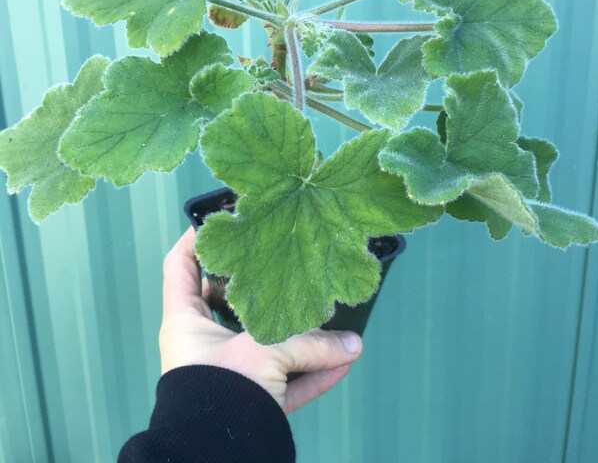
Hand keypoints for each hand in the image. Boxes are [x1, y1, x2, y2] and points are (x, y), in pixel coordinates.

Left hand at [159, 227, 362, 413]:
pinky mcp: (250, 399)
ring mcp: (228, 372)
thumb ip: (311, 345)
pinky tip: (341, 363)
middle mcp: (203, 343)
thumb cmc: (222, 389)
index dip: (195, 240)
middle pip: (227, 301)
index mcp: (188, 322)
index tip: (222, 221)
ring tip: (325, 316)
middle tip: (281, 260)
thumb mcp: (265, 354)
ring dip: (295, 335)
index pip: (180, 267)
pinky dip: (309, 373)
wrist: (217, 455)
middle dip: (256, 284)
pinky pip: (281, 380)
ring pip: (262, 342)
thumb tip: (353, 345)